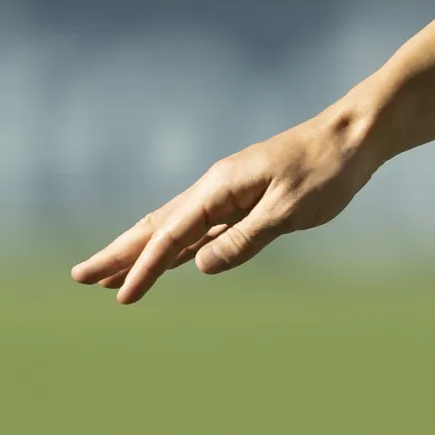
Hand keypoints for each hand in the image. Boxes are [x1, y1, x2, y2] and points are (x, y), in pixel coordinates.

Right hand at [73, 109, 381, 303]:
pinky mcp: (246, 198)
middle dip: (119, 254)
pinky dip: (178, 245)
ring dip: (142, 251)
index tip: (122, 298)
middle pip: (157, 226)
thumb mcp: (289, 209)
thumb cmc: (327, 169)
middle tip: (80, 278)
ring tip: (109, 275)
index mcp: (221, 187)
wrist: (355, 136)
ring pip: (174, 227)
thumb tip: (200, 265)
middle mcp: (216, 187)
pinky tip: (169, 260)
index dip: (145, 268)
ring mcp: (229, 192)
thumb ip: (246, 239)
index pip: (172, 234)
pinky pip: (201, 227)